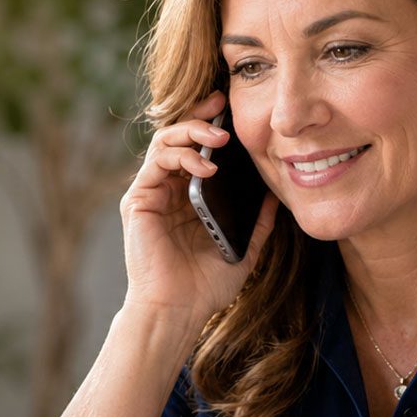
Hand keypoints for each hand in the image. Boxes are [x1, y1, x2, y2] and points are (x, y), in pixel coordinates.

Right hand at [121, 92, 280, 329]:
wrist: (178, 311)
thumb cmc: (206, 286)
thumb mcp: (244, 248)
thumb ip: (257, 221)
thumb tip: (278, 194)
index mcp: (190, 197)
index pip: (199, 149)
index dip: (213, 125)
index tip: (234, 110)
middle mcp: (169, 190)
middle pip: (179, 136)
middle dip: (201, 115)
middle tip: (224, 105)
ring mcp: (152, 193)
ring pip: (164, 142)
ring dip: (192, 131)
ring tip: (219, 138)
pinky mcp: (138, 201)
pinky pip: (156, 163)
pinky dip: (181, 157)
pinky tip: (207, 167)